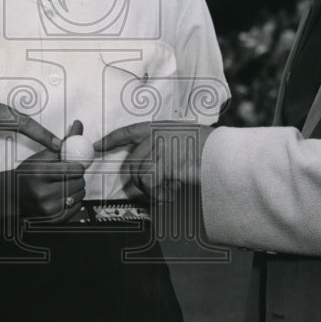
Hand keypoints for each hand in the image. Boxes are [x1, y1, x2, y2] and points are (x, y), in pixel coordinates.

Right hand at [15, 149, 85, 222]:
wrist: (13, 196)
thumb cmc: (27, 176)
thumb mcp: (40, 158)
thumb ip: (62, 146)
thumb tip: (78, 129)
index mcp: (39, 173)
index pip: (73, 169)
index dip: (78, 166)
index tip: (75, 166)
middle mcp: (43, 192)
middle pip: (78, 182)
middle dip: (77, 177)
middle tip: (68, 176)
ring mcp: (49, 208)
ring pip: (79, 195)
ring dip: (77, 189)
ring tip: (64, 185)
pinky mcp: (53, 219)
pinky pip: (76, 207)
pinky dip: (74, 201)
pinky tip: (64, 196)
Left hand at [95, 122, 213, 199]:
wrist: (224, 154)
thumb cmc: (207, 150)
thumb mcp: (182, 138)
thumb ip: (161, 146)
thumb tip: (142, 167)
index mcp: (158, 127)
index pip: (127, 132)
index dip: (109, 140)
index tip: (97, 147)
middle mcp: (156, 135)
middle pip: (132, 163)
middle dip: (141, 181)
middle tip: (157, 189)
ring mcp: (159, 149)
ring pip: (141, 177)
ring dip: (153, 189)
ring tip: (170, 189)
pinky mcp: (165, 164)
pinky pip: (151, 185)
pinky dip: (161, 194)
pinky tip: (173, 192)